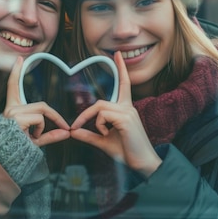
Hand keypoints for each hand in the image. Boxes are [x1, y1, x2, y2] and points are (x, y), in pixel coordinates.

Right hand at [4, 56, 70, 146]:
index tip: (19, 60)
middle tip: (65, 127)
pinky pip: (39, 119)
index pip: (13, 87)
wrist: (2, 159)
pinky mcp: (16, 118)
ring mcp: (13, 112)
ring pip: (41, 112)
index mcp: (12, 109)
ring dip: (44, 126)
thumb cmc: (16, 150)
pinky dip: (41, 129)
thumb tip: (66, 133)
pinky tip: (32, 137)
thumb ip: (50, 136)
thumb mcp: (35, 141)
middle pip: (42, 105)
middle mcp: (11, 108)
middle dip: (55, 116)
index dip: (16, 73)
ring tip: (35, 137)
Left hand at [70, 52, 161, 176]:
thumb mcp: (104, 143)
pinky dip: (99, 126)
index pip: (124, 84)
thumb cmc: (128, 152)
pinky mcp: (125, 119)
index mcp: (125, 110)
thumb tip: (74, 132)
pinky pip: (103, 115)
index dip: (120, 69)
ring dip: (93, 122)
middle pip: (100, 102)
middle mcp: (128, 107)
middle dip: (85, 115)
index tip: (117, 54)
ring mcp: (127, 112)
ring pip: (100, 108)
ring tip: (102, 135)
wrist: (143, 164)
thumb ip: (90, 136)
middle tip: (75, 127)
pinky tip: (108, 134)